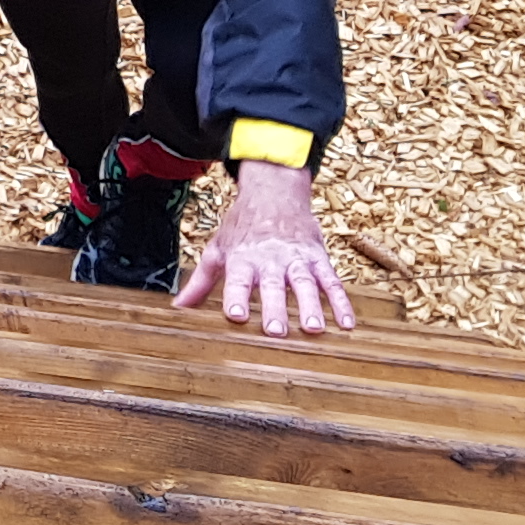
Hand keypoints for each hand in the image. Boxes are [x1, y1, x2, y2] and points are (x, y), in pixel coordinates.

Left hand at [179, 158, 353, 337]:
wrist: (274, 193)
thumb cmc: (242, 227)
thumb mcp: (218, 249)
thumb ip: (202, 281)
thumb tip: (178, 308)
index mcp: (242, 258)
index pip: (237, 279)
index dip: (236, 297)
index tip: (236, 316)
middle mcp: (269, 258)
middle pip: (272, 284)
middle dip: (274, 307)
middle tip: (275, 331)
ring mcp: (297, 257)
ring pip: (305, 282)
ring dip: (311, 305)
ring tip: (314, 329)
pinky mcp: (318, 257)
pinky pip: (332, 280)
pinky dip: (341, 301)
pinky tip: (346, 323)